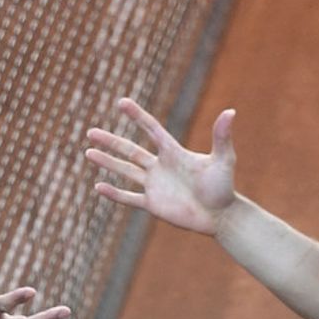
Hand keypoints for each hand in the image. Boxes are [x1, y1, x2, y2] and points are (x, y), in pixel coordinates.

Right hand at [85, 96, 237, 234]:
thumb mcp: (224, 160)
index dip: (137, 116)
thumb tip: (230, 111)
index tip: (121, 102)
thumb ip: (222, 137)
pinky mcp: (153, 204)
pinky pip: (129, 197)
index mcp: (173, 152)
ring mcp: (154, 185)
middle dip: (110, 141)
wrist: (220, 216)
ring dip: (107, 162)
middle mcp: (160, 166)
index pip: (151, 129)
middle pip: (129, 150)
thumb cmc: (224, 187)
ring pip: (125, 171)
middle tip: (90, 132)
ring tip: (88, 152)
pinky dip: (114, 193)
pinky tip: (98, 187)